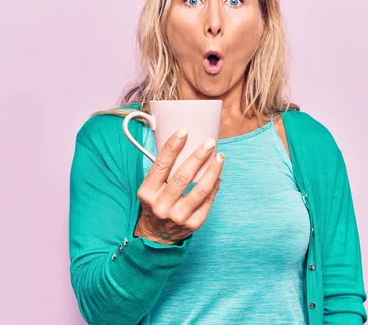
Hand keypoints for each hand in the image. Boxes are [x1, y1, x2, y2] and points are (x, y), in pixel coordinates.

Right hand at [134, 129, 224, 244]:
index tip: (184, 132)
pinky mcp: (193, 224)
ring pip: (200, 189)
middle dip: (198, 156)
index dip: (172, 147)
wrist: (156, 236)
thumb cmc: (156, 204)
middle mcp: (161, 205)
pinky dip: (214, 185)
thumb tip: (184, 143)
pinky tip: (217, 175)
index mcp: (147, 193)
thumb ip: (162, 170)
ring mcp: (178, 217)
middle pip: (183, 176)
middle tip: (209, 143)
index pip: (160, 165)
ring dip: (212, 170)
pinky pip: (208, 201)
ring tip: (220, 157)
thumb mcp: (150, 188)